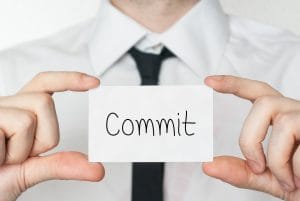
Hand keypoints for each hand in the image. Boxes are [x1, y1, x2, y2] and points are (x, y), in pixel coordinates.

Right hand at [0, 72, 103, 200]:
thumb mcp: (31, 170)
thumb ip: (62, 165)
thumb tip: (98, 169)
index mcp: (18, 112)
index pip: (44, 85)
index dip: (69, 79)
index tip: (94, 83)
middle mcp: (5, 106)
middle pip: (44, 102)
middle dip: (41, 137)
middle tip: (19, 156)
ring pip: (29, 118)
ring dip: (21, 149)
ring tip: (3, 159)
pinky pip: (11, 129)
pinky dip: (8, 153)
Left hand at [202, 75, 299, 200]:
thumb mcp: (269, 178)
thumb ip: (241, 171)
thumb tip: (206, 165)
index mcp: (282, 119)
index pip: (258, 92)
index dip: (234, 84)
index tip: (209, 81)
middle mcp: (297, 113)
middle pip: (264, 103)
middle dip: (250, 138)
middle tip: (256, 166)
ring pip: (284, 124)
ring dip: (278, 161)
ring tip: (288, 180)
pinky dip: (295, 170)